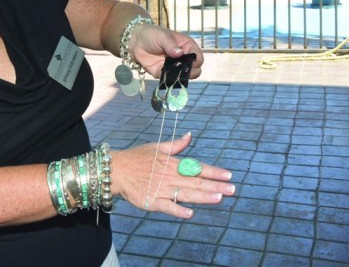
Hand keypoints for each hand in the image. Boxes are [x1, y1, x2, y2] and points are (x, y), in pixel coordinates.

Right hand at [110, 132, 235, 218]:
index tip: (229, 175)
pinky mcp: (151, 201)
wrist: (116, 170)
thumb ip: (176, 145)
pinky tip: (189, 213)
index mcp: (173, 163)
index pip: (198, 167)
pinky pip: (166, 207)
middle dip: (216, 185)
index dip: (214, 172)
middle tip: (233, 189)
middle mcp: (171, 176)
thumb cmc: (137, 158)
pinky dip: (177, 210)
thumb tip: (189, 136)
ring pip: (186, 193)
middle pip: (196, 181)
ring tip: (219, 198)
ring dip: (202, 196)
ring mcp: (162, 189)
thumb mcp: (157, 147)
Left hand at [129, 25, 203, 79]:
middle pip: (195, 70)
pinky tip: (163, 74)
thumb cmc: (152, 34)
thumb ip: (171, 45)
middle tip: (181, 69)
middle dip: (190, 72)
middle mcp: (183, 58)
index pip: (198, 56)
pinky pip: (170, 80)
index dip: (196, 61)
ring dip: (180, 77)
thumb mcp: (162, 36)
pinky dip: (169, 80)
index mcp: (187, 46)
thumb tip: (180, 54)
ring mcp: (174, 67)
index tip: (190, 62)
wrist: (135, 42)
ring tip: (171, 72)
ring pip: (184, 77)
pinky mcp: (164, 74)